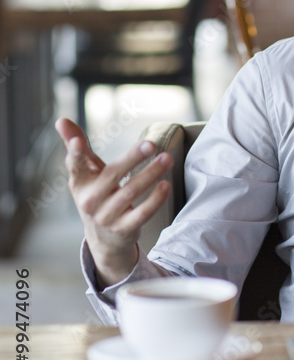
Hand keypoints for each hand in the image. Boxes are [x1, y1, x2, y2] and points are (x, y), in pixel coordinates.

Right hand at [55, 118, 172, 287]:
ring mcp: (107, 217)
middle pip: (112, 175)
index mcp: (80, 183)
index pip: (76, 166)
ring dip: (150, 174)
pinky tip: (165, 185)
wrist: (103, 240)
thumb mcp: (86, 174)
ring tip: (167, 158)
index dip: (75, 153)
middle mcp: (91, 200)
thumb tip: (60, 120)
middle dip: (132, 158)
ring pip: (130, 192)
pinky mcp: (124, 229)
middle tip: (151, 143)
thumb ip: (77, 147)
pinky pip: (141, 213)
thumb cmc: (96, 195)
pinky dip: (154, 199)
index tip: (77, 142)